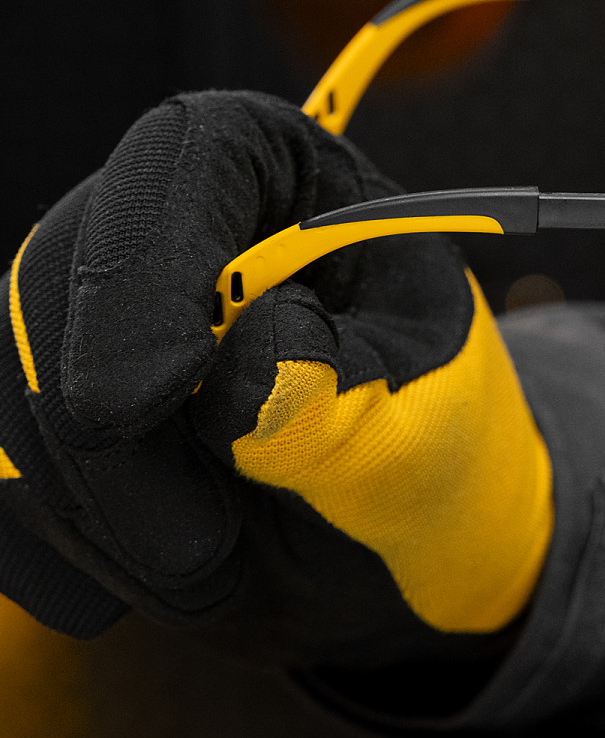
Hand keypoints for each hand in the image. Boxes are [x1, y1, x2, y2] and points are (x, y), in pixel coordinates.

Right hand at [0, 91, 551, 664]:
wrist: (401, 519)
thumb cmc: (430, 446)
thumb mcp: (425, 433)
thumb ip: (343, 406)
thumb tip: (247, 365)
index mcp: (292, 175)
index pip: (190, 152)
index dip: (145, 261)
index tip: (144, 399)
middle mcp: (178, 219)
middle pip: (63, 275)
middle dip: (109, 436)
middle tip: (202, 553)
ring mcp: (99, 306)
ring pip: (12, 382)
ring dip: (93, 510)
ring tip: (214, 573)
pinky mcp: (56, 395)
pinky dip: (53, 542)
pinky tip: (141, 585)